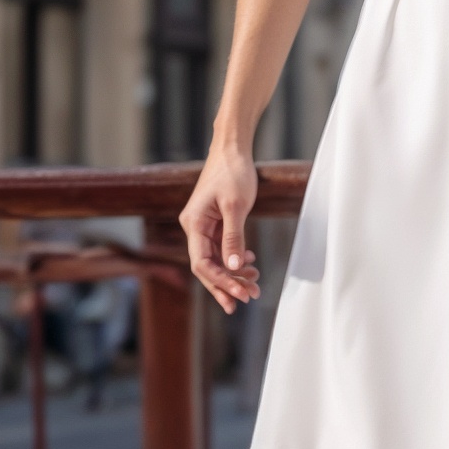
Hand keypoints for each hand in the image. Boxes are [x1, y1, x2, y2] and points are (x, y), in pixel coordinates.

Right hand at [180, 144, 261, 313]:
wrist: (232, 149)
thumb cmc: (233, 172)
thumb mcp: (236, 206)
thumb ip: (234, 238)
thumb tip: (233, 268)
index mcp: (194, 224)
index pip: (202, 263)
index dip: (220, 282)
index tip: (240, 294)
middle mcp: (194, 227)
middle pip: (207, 266)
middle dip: (227, 284)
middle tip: (248, 298)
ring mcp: (203, 226)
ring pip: (216, 259)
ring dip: (234, 273)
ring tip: (255, 283)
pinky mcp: (213, 223)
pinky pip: (221, 248)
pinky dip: (235, 259)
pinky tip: (250, 263)